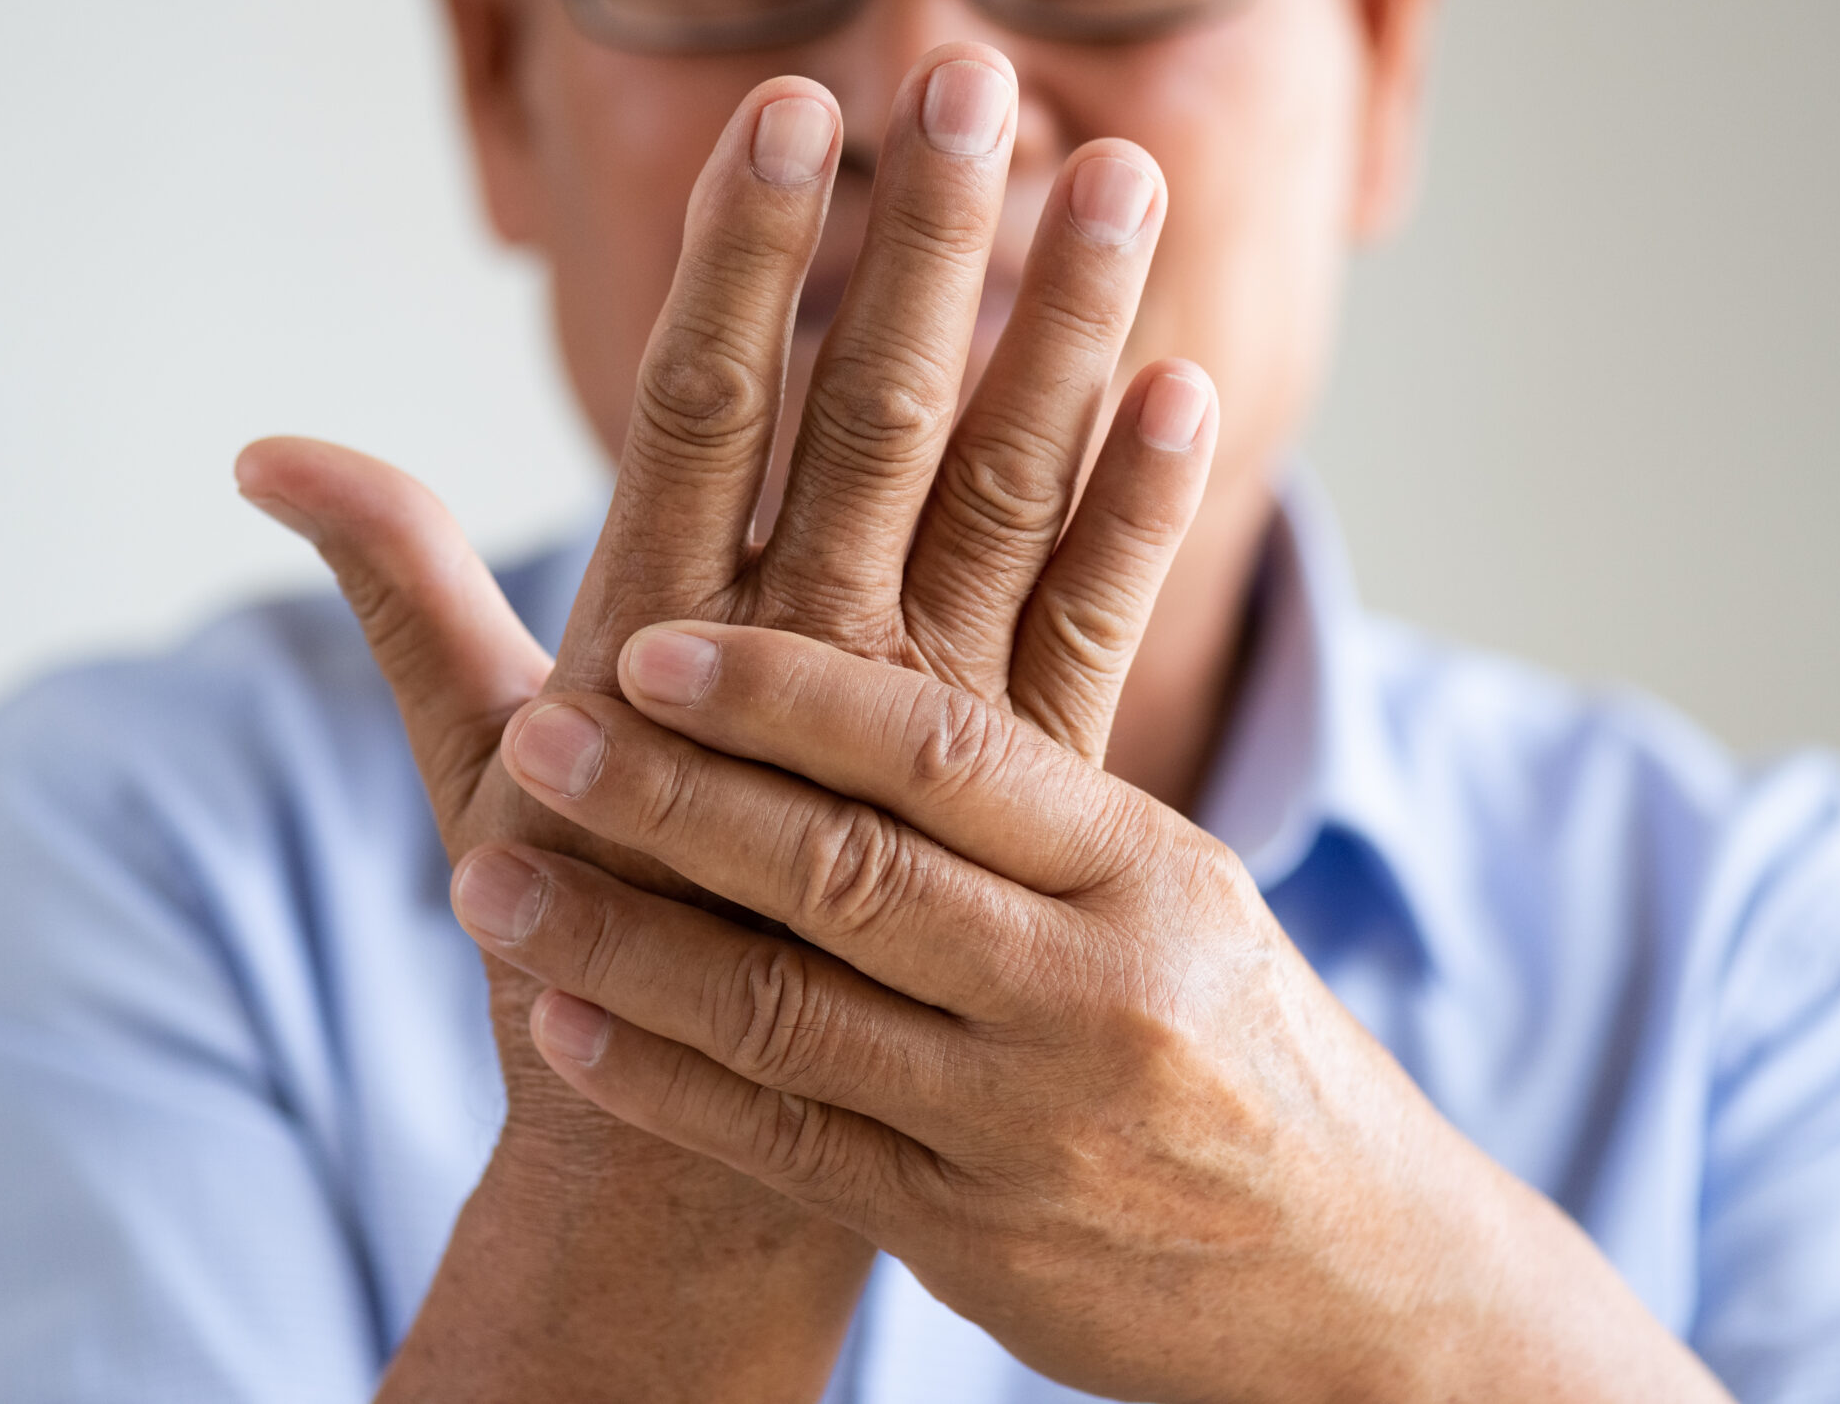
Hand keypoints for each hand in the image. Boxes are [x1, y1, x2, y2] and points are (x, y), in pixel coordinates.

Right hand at [236, 41, 1218, 1398]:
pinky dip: (1141, 511)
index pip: (705, 404)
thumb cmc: (569, 936)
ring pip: (1004, 490)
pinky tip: (1192, 387)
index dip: (751, 255)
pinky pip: (1092, 629)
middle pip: (874, 414)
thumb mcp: (467, 760)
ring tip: (1123, 173)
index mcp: (654, 638)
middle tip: (974, 69)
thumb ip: (399, 588)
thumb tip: (267, 450)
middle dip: (928, 241)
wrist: (699, 1157)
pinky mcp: (1016, 790)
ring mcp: (920, 726)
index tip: (798, 107)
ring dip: (1065, 328)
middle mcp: (795, 663)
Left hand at [460, 624, 1734, 1403]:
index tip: (655, 642)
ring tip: (488, 880)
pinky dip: (664, 1079)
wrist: (1351, 1276)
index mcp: (1142, 866)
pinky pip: (788, 1142)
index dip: (791, 697)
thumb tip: (946, 564)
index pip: (947, 758)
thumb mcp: (1178, 883)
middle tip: (535, 738)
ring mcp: (1022, 1123)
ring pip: (790, 1015)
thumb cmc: (1234, 1035)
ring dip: (621, 944)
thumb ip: (1034, 774)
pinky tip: (561, 1023)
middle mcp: (1089, 989)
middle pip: (849, 874)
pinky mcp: (968, 1237)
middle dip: (674, 803)